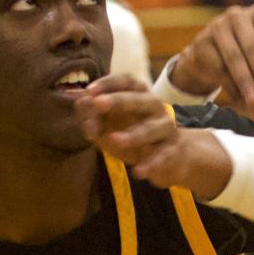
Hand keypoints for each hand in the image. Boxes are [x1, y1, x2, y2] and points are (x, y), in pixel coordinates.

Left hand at [77, 75, 233, 198]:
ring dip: (132, 134)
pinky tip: (139, 172)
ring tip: (113, 140)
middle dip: (118, 100)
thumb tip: (79, 105)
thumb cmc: (136, 135)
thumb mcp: (111, 126)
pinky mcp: (173, 150)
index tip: (90, 90)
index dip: (108, 83)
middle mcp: (155, 107)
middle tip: (97, 104)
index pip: (126, 81)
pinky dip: (151, 164)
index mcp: (139, 95)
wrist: (173, 156)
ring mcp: (166, 128)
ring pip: (152, 128)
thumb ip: (93, 117)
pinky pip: (163, 156)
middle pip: (139, 99)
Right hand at [169, 4, 253, 106]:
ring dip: (246, 83)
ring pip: (234, 59)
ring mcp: (217, 27)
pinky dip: (231, 86)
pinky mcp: (202, 43)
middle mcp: (237, 16)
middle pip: (253, 49)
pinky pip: (219, 68)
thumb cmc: (242, 51)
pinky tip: (239, 98)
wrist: (207, 50)